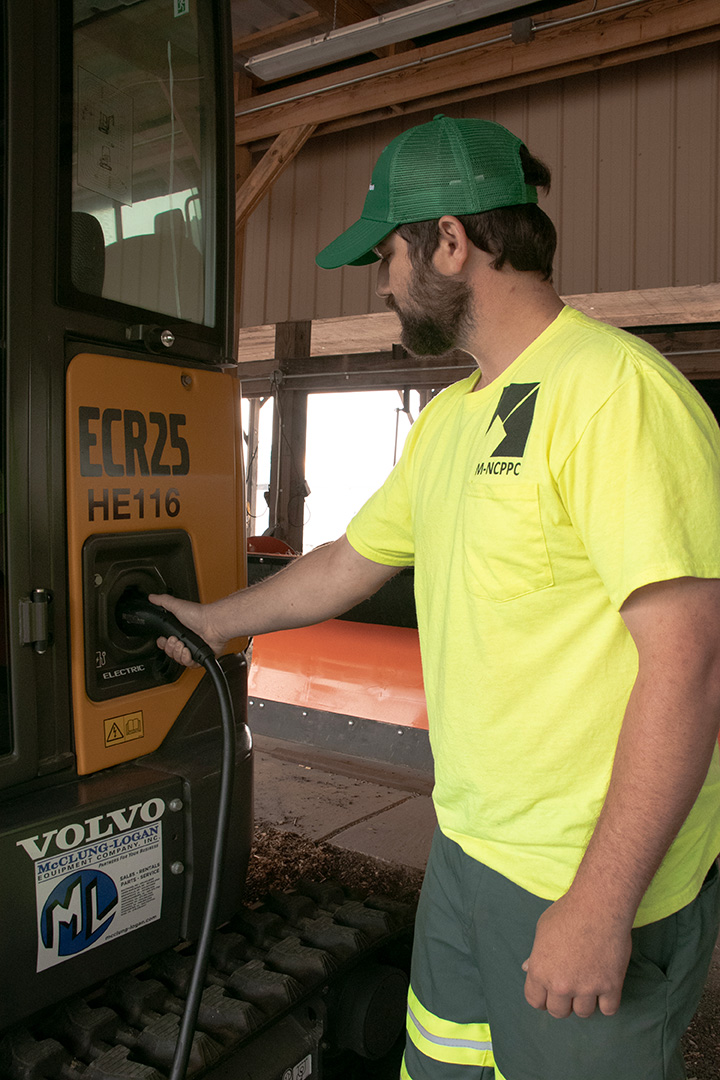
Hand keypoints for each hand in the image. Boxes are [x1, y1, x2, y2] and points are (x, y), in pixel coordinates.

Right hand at [149, 593, 223, 667]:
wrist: (213, 624)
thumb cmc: (199, 615)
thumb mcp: (177, 605)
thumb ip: (163, 601)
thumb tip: (152, 597)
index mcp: (180, 631)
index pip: (165, 643)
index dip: (163, 644)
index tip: (163, 640)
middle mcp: (186, 641)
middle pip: (170, 653)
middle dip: (170, 648)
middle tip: (175, 640)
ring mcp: (193, 650)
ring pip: (179, 660)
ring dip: (178, 653)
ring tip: (183, 645)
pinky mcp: (200, 657)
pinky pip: (190, 665)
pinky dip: (187, 659)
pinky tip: (189, 652)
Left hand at [522, 893, 632, 1018]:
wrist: (598, 905)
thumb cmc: (567, 912)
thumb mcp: (542, 929)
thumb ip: (535, 954)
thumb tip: (526, 968)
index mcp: (540, 971)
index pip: (535, 1001)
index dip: (542, 999)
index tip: (549, 995)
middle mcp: (561, 984)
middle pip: (559, 1012)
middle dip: (563, 1003)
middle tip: (571, 989)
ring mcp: (586, 988)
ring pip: (583, 1013)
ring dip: (585, 1002)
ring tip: (588, 985)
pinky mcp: (610, 986)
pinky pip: (608, 1010)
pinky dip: (607, 1002)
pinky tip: (605, 988)